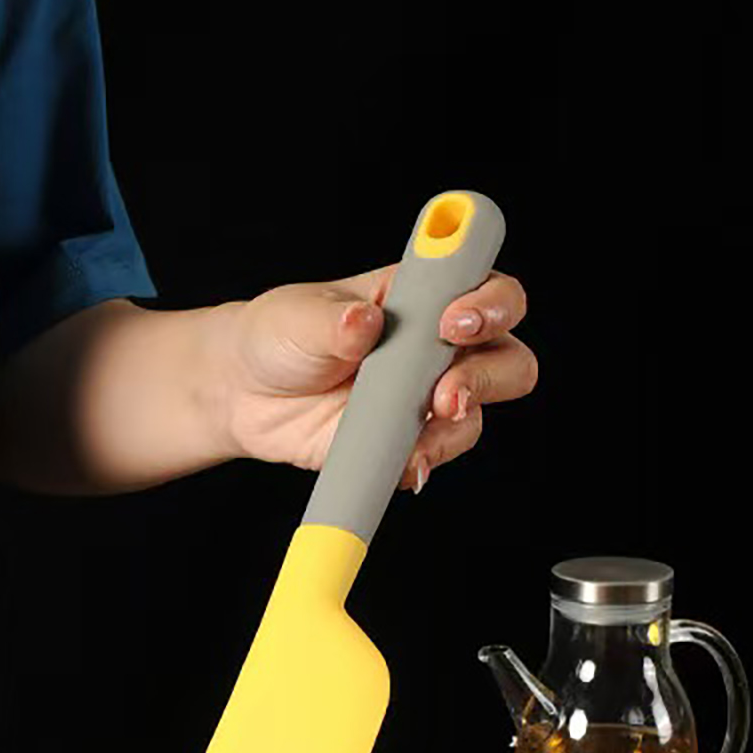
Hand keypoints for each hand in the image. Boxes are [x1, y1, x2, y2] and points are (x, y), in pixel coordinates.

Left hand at [221, 267, 537, 490]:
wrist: (246, 393)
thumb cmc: (281, 335)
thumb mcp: (300, 316)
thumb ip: (334, 322)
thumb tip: (362, 326)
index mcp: (424, 296)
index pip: (487, 289)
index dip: (492, 303)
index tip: (456, 321)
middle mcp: (438, 348)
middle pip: (506, 359)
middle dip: (487, 377)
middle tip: (445, 393)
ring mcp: (424, 398)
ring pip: (475, 416)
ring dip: (452, 428)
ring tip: (412, 437)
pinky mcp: (402, 442)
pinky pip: (430, 457)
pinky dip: (419, 463)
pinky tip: (399, 463)